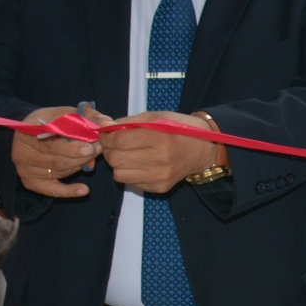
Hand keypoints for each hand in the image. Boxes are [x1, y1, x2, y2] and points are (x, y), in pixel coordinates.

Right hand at [14, 103, 105, 199]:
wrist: (30, 129)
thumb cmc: (50, 120)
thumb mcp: (65, 112)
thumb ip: (86, 116)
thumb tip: (106, 122)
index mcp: (27, 134)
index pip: (52, 145)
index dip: (74, 148)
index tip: (92, 145)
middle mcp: (22, 154)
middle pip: (57, 161)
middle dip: (82, 156)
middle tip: (99, 149)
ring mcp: (25, 170)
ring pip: (59, 172)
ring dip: (80, 165)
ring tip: (94, 156)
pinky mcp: (31, 182)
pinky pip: (52, 190)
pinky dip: (69, 191)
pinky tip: (84, 190)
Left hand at [101, 111, 222, 195]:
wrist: (202, 150)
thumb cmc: (178, 129)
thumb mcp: (156, 117)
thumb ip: (128, 122)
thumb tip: (102, 127)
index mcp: (160, 137)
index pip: (119, 140)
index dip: (107, 137)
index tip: (107, 133)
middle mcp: (160, 159)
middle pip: (115, 159)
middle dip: (110, 150)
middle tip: (115, 144)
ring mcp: (160, 176)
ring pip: (119, 174)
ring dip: (118, 164)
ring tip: (127, 155)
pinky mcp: (159, 188)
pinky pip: (131, 182)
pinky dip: (130, 173)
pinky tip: (140, 164)